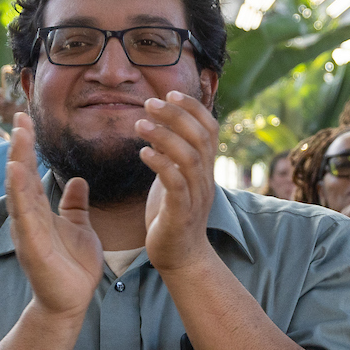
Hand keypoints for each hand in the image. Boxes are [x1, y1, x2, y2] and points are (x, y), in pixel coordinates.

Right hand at [5, 112, 100, 318]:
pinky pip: (23, 215)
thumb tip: (77, 181)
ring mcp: (26, 230)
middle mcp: (28, 216)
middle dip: (19, 146)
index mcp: (38, 210)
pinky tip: (16, 172)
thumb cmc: (72, 266)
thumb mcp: (79, 227)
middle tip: (19, 117)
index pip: (29, 171)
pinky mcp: (31, 245)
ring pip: (18, 190)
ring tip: (17, 136)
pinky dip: (19, 193)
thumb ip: (75, 205)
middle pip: (19, 175)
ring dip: (16, 162)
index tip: (26, 119)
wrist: (71, 301)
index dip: (27, 146)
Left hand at [137, 91, 219, 275]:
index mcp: (205, 169)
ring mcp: (196, 196)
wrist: (181, 257)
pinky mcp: (181, 213)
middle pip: (200, 137)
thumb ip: (175, 154)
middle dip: (176, 115)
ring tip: (140, 124)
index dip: (193, 107)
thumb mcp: (176, 178)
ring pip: (189, 157)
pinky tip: (143, 153)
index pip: (210, 129)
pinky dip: (161, 165)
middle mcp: (206, 179)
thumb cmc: (173, 215)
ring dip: (165, 136)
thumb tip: (164, 126)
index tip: (170, 92)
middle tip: (150, 102)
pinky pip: (176, 184)